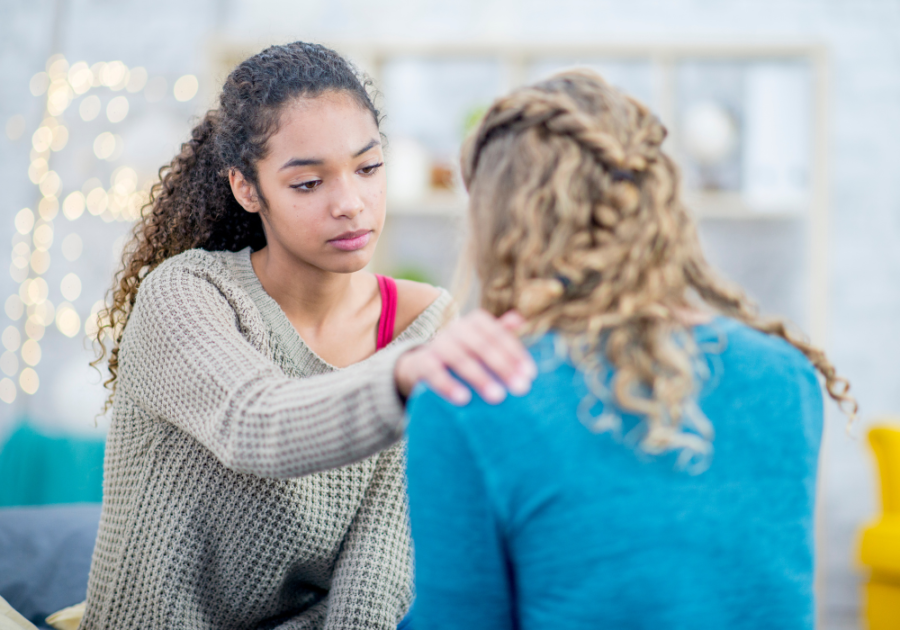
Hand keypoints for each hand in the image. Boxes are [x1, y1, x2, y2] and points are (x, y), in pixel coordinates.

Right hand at [394, 309, 536, 404]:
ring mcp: (438, 344)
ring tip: (497, 397)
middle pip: (482, 346)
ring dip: (480, 378)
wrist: (422, 363)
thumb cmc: (462, 352)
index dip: (515, 353)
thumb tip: (522, 321)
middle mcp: (456, 329)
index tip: (530, 374)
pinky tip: (463, 399)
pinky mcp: (422, 362)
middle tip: (521, 388)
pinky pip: (435, 373)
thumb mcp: (481, 342)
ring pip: (460, 359)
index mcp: (475, 322)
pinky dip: (448, 385)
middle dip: (503, 367)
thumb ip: (500, 332)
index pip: (498, 335)